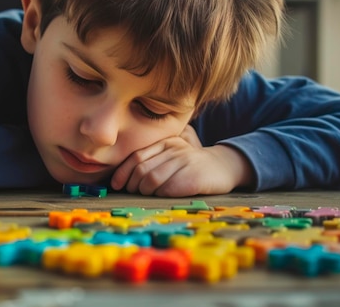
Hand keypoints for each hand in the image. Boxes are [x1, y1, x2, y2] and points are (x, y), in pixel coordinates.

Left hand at [110, 125, 252, 196]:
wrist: (223, 167)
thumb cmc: (191, 165)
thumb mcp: (172, 155)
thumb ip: (153, 159)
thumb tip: (124, 178)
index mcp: (166, 142)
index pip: (136, 156)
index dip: (123, 172)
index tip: (116, 185)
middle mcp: (174, 149)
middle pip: (141, 169)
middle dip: (133, 185)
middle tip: (134, 193)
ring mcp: (184, 162)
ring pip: (151, 180)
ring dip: (145, 192)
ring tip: (149, 195)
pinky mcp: (192, 177)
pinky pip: (166, 189)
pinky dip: (159, 195)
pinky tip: (162, 196)